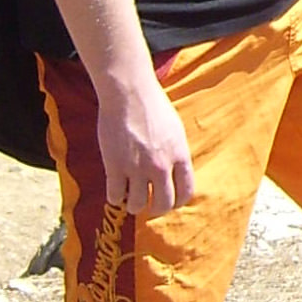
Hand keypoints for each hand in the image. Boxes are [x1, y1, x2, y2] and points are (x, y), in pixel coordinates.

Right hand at [95, 69, 195, 214]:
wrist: (129, 93)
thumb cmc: (153, 105)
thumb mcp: (175, 130)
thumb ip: (176, 154)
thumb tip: (176, 175)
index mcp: (180, 155)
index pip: (186, 192)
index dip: (178, 202)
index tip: (171, 202)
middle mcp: (161, 166)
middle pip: (163, 204)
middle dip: (156, 209)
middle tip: (149, 205)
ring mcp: (137, 168)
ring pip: (137, 205)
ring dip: (133, 205)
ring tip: (130, 198)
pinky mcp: (115, 166)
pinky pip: (115, 196)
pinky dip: (115, 197)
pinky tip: (115, 190)